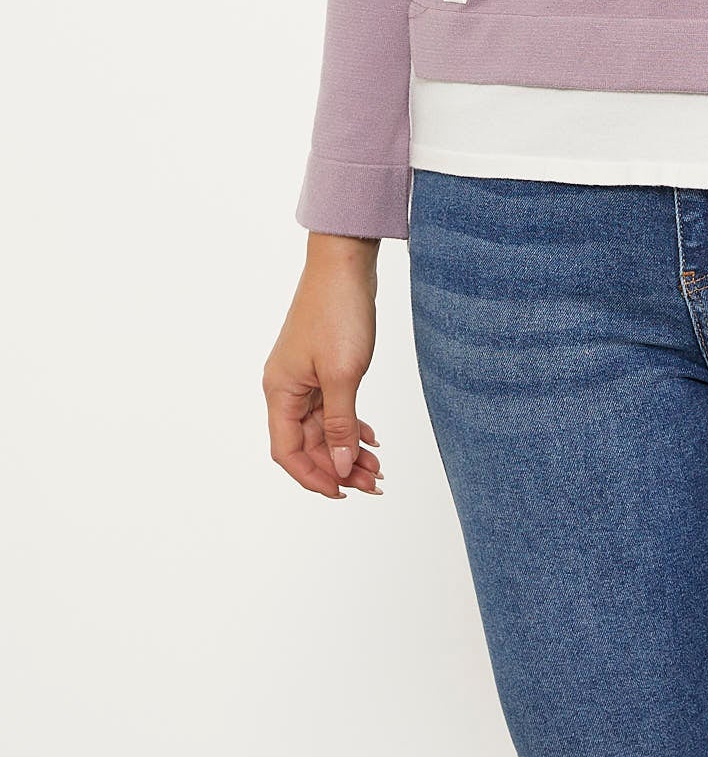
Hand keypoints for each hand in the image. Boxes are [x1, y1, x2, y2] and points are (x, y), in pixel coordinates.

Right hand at [264, 235, 384, 499]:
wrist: (345, 263)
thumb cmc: (338, 312)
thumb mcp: (342, 374)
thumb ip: (340, 424)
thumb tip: (339, 466)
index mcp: (280, 391)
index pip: (286, 452)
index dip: (312, 476)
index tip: (342, 493)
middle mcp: (287, 388)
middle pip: (308, 443)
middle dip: (338, 466)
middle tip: (373, 482)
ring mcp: (305, 377)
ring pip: (324, 428)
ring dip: (348, 449)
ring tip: (377, 467)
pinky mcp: (323, 366)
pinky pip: (333, 408)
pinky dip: (351, 425)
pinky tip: (372, 439)